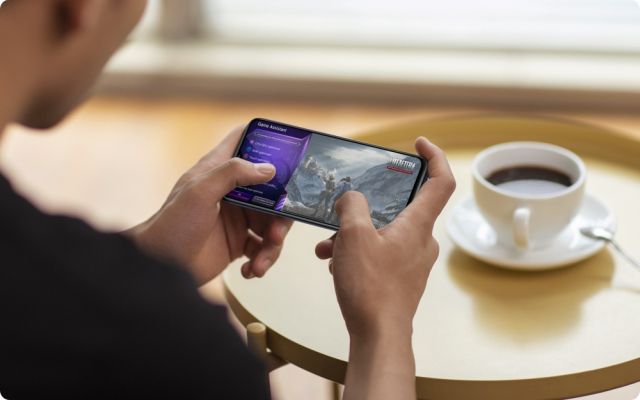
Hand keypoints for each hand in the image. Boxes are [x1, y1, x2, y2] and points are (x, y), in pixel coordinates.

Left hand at [128, 126, 292, 284]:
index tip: (288, 152)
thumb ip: (232, 174)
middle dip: (282, 212)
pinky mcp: (238, 242)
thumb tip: (268, 168)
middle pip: (272, 190)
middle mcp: (232, 191)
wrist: (159, 269)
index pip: (244, 140)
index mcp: (219, 170)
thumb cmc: (171, 226)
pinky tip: (251, 270)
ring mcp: (237, 217)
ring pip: (272, 222)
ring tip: (262, 261)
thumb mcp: (199, 192)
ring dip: (274, 243)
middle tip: (278, 231)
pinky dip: (263, 259)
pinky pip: (263, 247)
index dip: (266, 140)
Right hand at [315, 138, 454, 399]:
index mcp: (417, 225)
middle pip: (402, 207)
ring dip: (355, 234)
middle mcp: (421, 241)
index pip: (441, 181)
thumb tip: (352, 198)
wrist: (379, 336)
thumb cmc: (370, 287)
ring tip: (328, 246)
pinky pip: (380, 253)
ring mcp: (413, 262)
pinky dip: (358, 252)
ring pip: (384, 232)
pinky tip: (334, 263)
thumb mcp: (353, 236)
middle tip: (345, 208)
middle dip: (368, 205)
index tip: (418, 144)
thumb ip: (352, 206)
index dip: (434, 157)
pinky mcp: (401, 279)